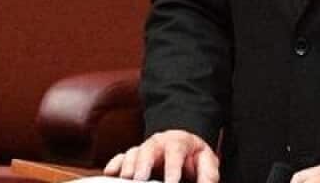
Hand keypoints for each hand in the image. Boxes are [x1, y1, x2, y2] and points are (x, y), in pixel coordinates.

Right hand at [103, 129, 219, 182]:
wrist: (182, 145)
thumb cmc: (194, 156)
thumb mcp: (206, 161)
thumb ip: (208, 174)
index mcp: (178, 142)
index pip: (175, 151)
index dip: (172, 168)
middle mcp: (158, 143)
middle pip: (148, 149)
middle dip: (143, 164)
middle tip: (140, 179)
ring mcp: (143, 149)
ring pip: (133, 153)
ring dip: (128, 166)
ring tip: (126, 179)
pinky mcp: (133, 157)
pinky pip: (120, 157)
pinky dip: (115, 164)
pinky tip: (111, 173)